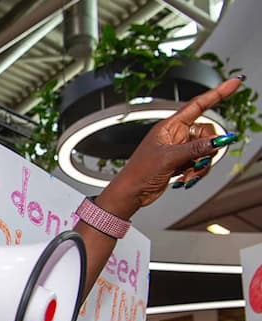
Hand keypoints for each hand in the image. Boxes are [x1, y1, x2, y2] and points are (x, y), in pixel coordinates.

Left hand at [101, 77, 242, 216]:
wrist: (131, 192)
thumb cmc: (139, 172)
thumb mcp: (169, 158)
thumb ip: (196, 148)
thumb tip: (218, 140)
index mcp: (169, 126)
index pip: (198, 105)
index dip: (217, 93)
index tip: (233, 83)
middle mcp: (176, 135)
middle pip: (207, 133)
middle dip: (207, 150)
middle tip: (197, 162)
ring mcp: (180, 148)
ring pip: (206, 150)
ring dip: (201, 164)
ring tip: (187, 173)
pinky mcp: (181, 161)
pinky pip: (200, 161)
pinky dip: (197, 171)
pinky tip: (185, 178)